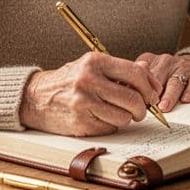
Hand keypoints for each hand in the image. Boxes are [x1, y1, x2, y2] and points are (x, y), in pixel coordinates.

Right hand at [19, 53, 161, 135]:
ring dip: (127, 118)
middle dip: (143, 108)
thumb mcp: (92, 66)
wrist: (35, 98)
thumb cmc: (68, 81)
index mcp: (95, 61)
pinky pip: (110, 128)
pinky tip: (101, 117)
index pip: (135, 73)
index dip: (150, 86)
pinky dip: (111, 125)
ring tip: (118, 113)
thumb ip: (120, 69)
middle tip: (141, 109)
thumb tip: (148, 73)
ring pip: (124, 117)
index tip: (154, 94)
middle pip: (133, 98)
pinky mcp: (81, 122)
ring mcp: (84, 102)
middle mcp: (89, 80)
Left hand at [135, 53, 189, 111]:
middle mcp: (165, 62)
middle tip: (147, 108)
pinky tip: (186, 100)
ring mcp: (183, 67)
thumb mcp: (151, 76)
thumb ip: (137, 86)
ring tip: (164, 107)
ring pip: (174, 82)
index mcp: (150, 61)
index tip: (131, 102)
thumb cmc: (169, 76)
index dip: (135, 89)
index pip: (140, 75)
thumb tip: (123, 102)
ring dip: (169, 95)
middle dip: (151, 95)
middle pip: (156, 79)